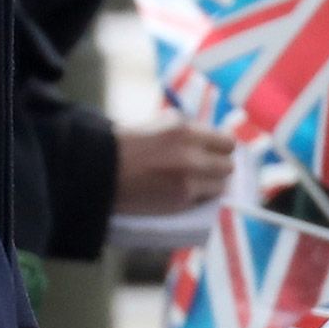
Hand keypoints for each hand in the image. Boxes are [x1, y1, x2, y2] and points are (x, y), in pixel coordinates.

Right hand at [114, 117, 233, 214]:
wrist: (100, 172)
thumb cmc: (124, 147)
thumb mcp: (159, 126)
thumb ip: (187, 132)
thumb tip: (210, 141)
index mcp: (186, 130)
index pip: (227, 142)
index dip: (220, 150)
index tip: (214, 155)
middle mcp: (192, 153)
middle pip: (228, 165)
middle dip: (218, 168)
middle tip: (206, 172)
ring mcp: (189, 179)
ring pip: (221, 185)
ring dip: (211, 186)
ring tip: (197, 186)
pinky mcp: (181, 200)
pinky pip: (205, 201)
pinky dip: (198, 200)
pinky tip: (186, 196)